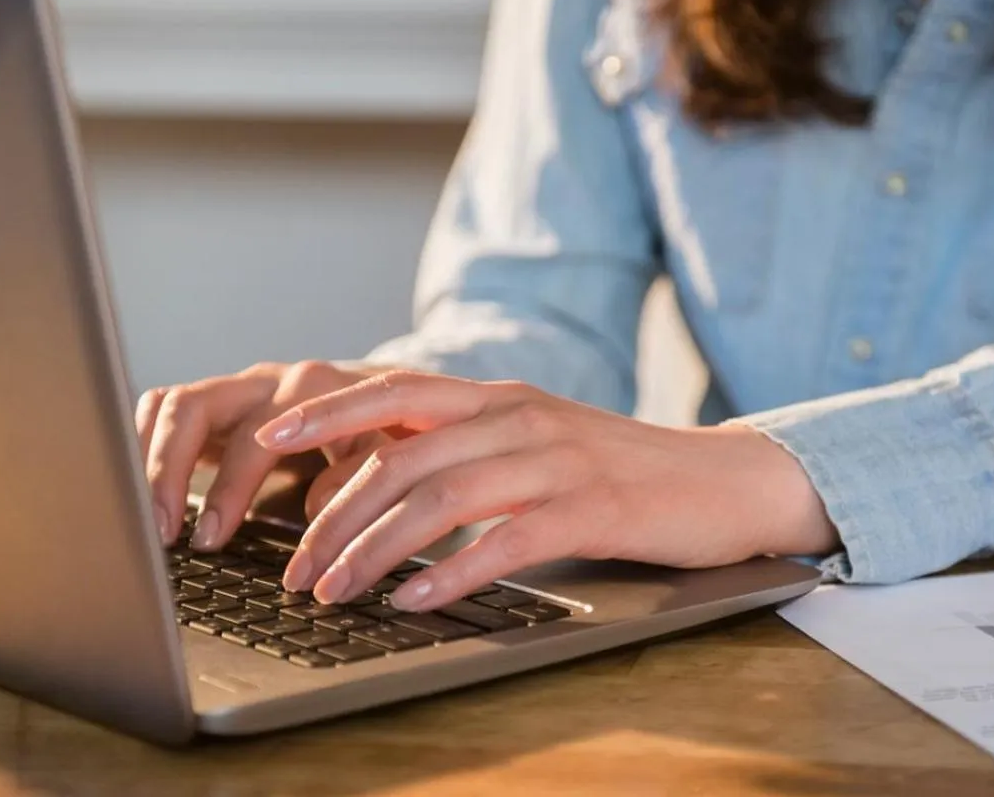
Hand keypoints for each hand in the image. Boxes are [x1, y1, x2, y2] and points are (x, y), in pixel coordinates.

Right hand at [135, 360, 405, 548]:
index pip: (254, 436)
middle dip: (169, 471)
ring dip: (148, 462)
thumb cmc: (387, 430)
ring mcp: (233, 389)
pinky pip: (160, 413)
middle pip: (192, 408)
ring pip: (168, 407)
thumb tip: (316, 513)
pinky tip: (137, 493)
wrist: (387, 397)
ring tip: (146, 519)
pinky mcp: (214, 404)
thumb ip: (360, 475)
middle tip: (164, 531)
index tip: (211, 536)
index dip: (230, 487)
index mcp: (309, 389)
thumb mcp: (389, 452)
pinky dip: (141, 447)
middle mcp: (263, 382)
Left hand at [251, 371, 838, 611]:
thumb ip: (470, 446)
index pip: (395, 393)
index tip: (268, 442)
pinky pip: (506, 540)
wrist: (725, 482)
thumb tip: (380, 473)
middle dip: (335, 515)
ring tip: (334, 592)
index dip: (328, 416)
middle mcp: (522, 418)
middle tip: (295, 568)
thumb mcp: (538, 442)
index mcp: (502, 398)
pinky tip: (415, 601)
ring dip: (377, 549)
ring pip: (443, 497)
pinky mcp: (593, 510)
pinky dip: (452, 572)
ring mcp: (558, 461)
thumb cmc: (623, 472)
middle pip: (404, 456)